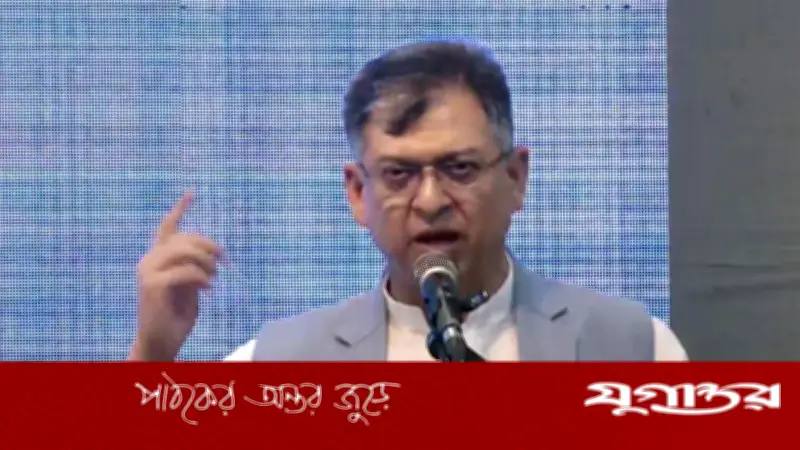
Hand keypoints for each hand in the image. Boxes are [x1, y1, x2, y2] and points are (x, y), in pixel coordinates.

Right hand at [128, 191, 222, 360]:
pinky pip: (185, 271)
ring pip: (185, 250)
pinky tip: (207, 288)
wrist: (161, 341)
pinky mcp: (152, 285)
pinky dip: (201, 278)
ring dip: (206, 262)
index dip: (180, 209)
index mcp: (157, 257)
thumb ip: (194, 266)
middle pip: (185, 237)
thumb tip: (210, 255)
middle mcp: (149, 260)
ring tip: (213, 277)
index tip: (192, 192)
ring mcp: (147, 271)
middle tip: (223, 261)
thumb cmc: (176, 315)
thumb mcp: (189, 286)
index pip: (168, 227)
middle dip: (209, 245)